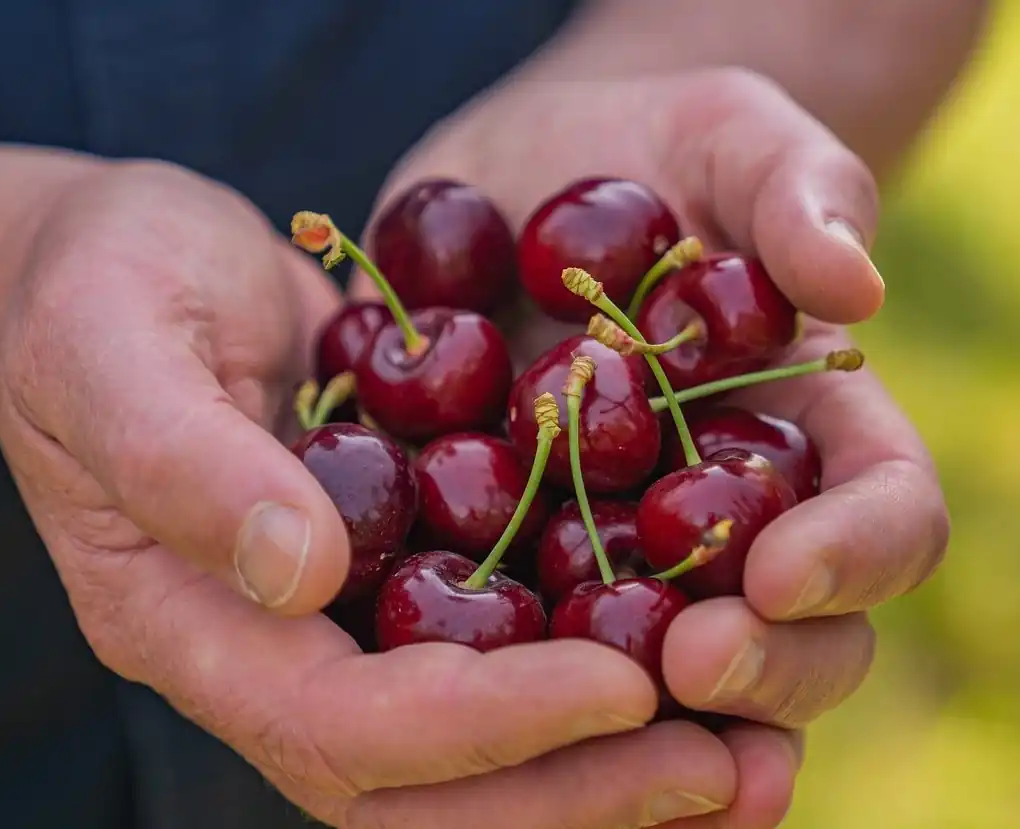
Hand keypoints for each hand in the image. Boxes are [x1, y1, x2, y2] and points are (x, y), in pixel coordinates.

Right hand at [0, 161, 741, 827]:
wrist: (112, 268)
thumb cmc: (95, 288)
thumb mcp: (114, 348)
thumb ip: (185, 460)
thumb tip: (299, 572)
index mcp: (183, 622)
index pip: (338, 726)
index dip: (480, 725)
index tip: (623, 686)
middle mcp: (260, 652)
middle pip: (415, 787)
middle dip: (566, 793)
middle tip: (722, 770)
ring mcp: (322, 622)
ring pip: (462, 757)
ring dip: (597, 772)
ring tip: (743, 757)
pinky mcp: (378, 570)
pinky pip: (485, 658)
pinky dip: (586, 687)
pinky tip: (694, 665)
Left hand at [360, 67, 948, 826]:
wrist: (523, 176)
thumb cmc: (655, 146)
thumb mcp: (730, 133)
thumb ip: (799, 189)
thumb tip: (854, 286)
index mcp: (809, 430)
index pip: (880, 514)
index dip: (852, 555)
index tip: (779, 570)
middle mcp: (724, 516)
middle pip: (789, 631)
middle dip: (757, 666)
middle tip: (688, 665)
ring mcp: (615, 544)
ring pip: (659, 669)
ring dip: (643, 720)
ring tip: (590, 726)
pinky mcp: (505, 546)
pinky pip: (512, 632)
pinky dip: (503, 681)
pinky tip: (456, 701)